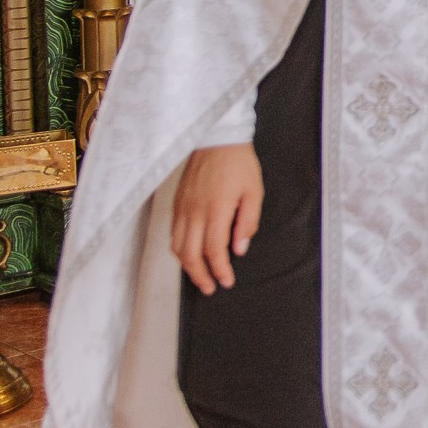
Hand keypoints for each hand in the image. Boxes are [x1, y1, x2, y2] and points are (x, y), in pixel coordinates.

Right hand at [171, 143, 262, 294]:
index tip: (226, 282)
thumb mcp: (254, 191)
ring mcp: (182, 208)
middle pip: (190, 254)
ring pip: (177, 247)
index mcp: (216, 208)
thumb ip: (247, 221)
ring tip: (200, 277)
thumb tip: (239, 249)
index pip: (214, 249)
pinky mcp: (176, 204)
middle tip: (210, 288)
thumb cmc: (239, 164)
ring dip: (187, 266)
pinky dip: (179, 250)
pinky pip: (173, 234)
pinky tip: (189, 255)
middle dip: (200, 276)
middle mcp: (194, 211)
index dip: (219, 270)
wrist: (217, 138)